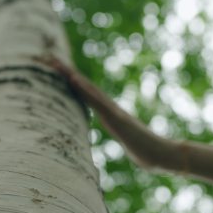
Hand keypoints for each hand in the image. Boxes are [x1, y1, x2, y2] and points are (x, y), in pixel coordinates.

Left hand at [33, 55, 188, 173]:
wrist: (165, 155)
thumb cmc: (148, 153)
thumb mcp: (128, 145)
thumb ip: (124, 139)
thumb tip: (126, 140)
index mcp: (109, 114)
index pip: (86, 95)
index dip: (71, 82)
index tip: (57, 70)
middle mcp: (110, 109)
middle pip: (84, 87)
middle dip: (66, 73)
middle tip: (48, 57)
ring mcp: (113, 112)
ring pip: (89, 90)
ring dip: (72, 76)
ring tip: (56, 63)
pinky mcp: (117, 118)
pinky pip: (97, 101)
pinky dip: (85, 90)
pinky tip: (74, 80)